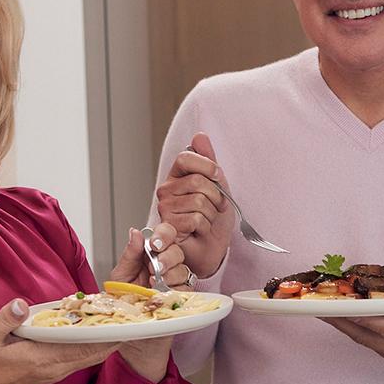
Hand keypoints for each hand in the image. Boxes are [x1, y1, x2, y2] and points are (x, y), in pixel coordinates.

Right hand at [0, 299, 119, 383]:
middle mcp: (54, 368)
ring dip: (105, 342)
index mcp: (42, 358)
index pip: (82, 347)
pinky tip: (98, 335)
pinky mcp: (53, 372)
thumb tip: (20, 304)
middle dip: (113, 337)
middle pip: (93, 353)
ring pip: (90, 357)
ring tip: (121, 323)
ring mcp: (56, 372)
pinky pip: (81, 360)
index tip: (123, 323)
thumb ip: (5, 318)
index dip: (104, 335)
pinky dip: (93, 348)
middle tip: (131, 318)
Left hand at [109, 225, 192, 289]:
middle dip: (167, 259)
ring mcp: (174, 278)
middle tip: (155, 268)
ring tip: (154, 283)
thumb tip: (135, 232)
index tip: (154, 244)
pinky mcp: (181, 293)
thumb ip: (131, 252)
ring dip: (170, 276)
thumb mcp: (122, 272)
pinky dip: (175, 290)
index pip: (166, 234)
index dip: (163, 236)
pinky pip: (186, 288)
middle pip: (177, 252)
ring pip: (183, 270)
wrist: (126, 315)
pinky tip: (162, 292)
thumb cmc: (123, 293)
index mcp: (152, 251)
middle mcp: (165, 262)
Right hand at [155, 132, 233, 277]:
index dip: (207, 166)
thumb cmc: (213, 218)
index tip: (218, 176)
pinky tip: (201, 231)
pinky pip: (195, 219)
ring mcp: (165, 208)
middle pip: (198, 181)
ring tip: (207, 221)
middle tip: (215, 207)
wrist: (212, 247)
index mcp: (177, 176)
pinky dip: (206, 227)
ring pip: (199, 201)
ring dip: (212, 214)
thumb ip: (208, 161)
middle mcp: (167, 190)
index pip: (186, 157)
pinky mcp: (168, 226)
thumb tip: (200, 136)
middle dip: (216, 196)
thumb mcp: (217, 185)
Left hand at [319, 288, 383, 365]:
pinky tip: (335, 313)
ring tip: (321, 308)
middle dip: (343, 321)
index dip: (367, 318)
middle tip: (322, 306)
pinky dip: (348, 325)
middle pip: (366, 335)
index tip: (348, 309)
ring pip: (361, 338)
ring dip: (341, 323)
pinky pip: (363, 338)